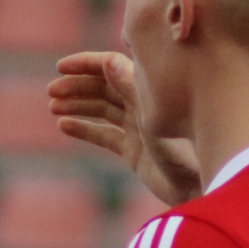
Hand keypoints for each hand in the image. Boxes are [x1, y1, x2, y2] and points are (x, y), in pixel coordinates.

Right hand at [47, 52, 201, 205]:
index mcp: (149, 89)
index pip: (112, 66)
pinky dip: (85, 129)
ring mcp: (139, 127)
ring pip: (102, 110)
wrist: (197, 187)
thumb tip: (108, 60)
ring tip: (53, 107)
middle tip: (51, 91)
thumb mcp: (153, 118)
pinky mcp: (135, 150)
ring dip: (78, 106)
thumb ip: (130, 88)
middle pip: (104, 87)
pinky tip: (64, 125)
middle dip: (77, 87)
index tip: (61, 67)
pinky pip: (105, 135)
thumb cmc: (183, 149)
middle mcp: (143, 105)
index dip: (86, 65)